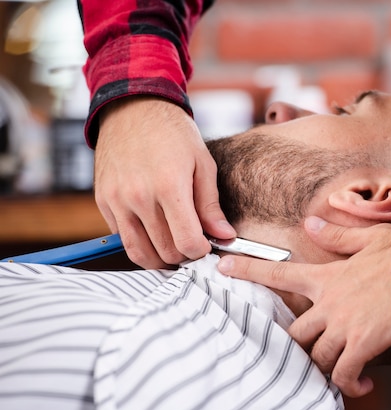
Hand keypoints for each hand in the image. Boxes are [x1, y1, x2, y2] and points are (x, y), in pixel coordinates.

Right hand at [94, 96, 235, 267]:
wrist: (133, 108)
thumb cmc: (174, 134)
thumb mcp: (202, 164)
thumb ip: (211, 205)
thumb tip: (224, 236)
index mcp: (169, 186)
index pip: (187, 242)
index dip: (202, 251)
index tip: (207, 244)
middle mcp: (139, 197)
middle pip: (165, 252)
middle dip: (184, 255)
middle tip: (193, 244)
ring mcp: (117, 201)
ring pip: (139, 253)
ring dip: (160, 259)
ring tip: (175, 247)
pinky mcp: (103, 201)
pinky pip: (122, 237)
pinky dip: (140, 243)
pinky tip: (155, 231)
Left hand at [217, 217, 390, 396]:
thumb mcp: (367, 238)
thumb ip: (336, 235)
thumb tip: (311, 224)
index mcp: (326, 277)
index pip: (279, 272)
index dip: (248, 270)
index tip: (223, 267)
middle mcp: (328, 303)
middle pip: (295, 332)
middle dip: (297, 344)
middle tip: (305, 351)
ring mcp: (343, 324)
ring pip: (315, 355)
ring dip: (322, 366)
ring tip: (338, 372)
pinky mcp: (363, 343)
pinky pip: (344, 372)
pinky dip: (348, 383)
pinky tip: (360, 385)